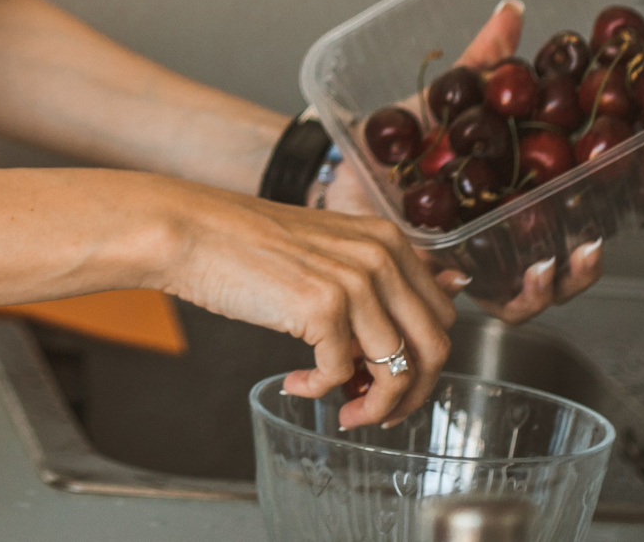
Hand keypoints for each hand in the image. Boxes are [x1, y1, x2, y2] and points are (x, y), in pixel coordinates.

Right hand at [151, 181, 457, 428]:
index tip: (395, 379)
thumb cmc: (250, 243)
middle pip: (433, 347)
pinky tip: (296, 382)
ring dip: (372, 404)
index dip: (424, 359)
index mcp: (388, 239)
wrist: (191, 232)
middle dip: (412, 392)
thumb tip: (452, 286)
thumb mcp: (330, 248)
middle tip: (378, 410)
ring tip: (343, 410)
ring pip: (396, 370)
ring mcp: (354, 281)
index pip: (442, 314)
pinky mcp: (320, 307)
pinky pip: (339, 373)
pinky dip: (320, 389)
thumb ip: (383, 271)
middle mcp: (380, 256)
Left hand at [332, 0, 605, 322]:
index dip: (600, 199)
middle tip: (588, 242)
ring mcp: (478, 262)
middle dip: (584, 260)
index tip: (619, 178)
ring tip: (551, 263)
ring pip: (530, 291)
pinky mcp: (445, 280)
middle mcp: (503, 235)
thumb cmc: (388, 148)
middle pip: (563, 261)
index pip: (571, 206)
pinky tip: (488, 274)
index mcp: (513, 194)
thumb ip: (478, 66)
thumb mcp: (437, 104)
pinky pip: (482, 299)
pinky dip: (496, 291)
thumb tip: (510, 11)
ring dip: (552, 284)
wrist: (333, 177)